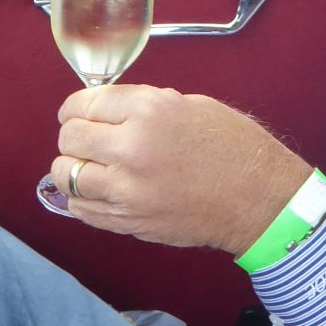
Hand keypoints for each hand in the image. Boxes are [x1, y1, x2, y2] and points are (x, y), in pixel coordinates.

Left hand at [52, 84, 310, 254]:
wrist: (258, 199)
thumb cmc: (234, 149)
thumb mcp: (190, 106)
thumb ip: (142, 105)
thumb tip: (107, 112)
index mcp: (148, 111)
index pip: (84, 103)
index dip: (78, 107)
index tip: (79, 112)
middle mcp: (131, 149)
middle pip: (69, 137)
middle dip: (74, 134)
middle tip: (88, 137)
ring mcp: (126, 190)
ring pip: (66, 174)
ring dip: (73, 166)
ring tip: (91, 165)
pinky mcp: (127, 221)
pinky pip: (80, 208)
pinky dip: (82, 196)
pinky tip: (99, 189)